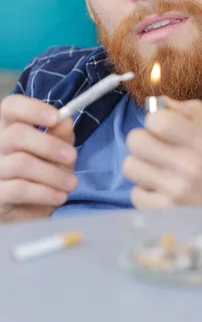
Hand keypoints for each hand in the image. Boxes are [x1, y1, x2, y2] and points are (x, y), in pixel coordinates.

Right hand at [0, 95, 77, 222]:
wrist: (29, 215)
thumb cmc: (41, 177)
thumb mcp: (56, 155)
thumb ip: (60, 137)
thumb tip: (66, 121)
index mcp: (9, 127)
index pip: (11, 106)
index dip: (33, 108)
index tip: (56, 117)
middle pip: (16, 134)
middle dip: (49, 145)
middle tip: (72, 156)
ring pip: (21, 163)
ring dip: (53, 174)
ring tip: (72, 183)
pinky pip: (19, 189)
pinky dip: (45, 192)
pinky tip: (60, 196)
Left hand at [123, 97, 201, 208]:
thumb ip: (189, 112)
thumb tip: (157, 102)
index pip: (157, 119)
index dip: (156, 120)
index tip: (164, 128)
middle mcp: (188, 166)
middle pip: (135, 141)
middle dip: (143, 141)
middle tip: (156, 150)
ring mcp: (174, 192)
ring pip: (130, 166)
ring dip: (142, 167)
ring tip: (159, 172)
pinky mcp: (163, 214)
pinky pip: (134, 194)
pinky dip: (146, 192)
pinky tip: (162, 193)